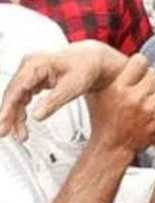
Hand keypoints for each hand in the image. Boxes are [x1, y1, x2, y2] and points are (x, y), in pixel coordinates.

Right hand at [0, 40, 126, 140]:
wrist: (92, 60)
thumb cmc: (85, 68)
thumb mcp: (72, 87)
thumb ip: (54, 102)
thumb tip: (37, 116)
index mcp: (35, 64)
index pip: (16, 88)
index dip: (8, 107)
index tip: (3, 121)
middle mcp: (29, 67)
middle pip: (13, 94)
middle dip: (8, 115)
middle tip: (4, 133)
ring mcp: (30, 74)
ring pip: (17, 98)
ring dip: (16, 117)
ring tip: (20, 135)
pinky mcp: (34, 81)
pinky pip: (23, 97)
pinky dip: (22, 111)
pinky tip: (22, 123)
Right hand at [85, 55, 154, 155]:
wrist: (112, 144)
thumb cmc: (103, 116)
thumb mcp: (98, 91)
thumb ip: (107, 73)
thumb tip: (109, 52)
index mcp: (118, 88)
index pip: (140, 61)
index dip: (140, 63)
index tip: (139, 69)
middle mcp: (134, 98)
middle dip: (151, 76)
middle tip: (147, 83)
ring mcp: (149, 111)